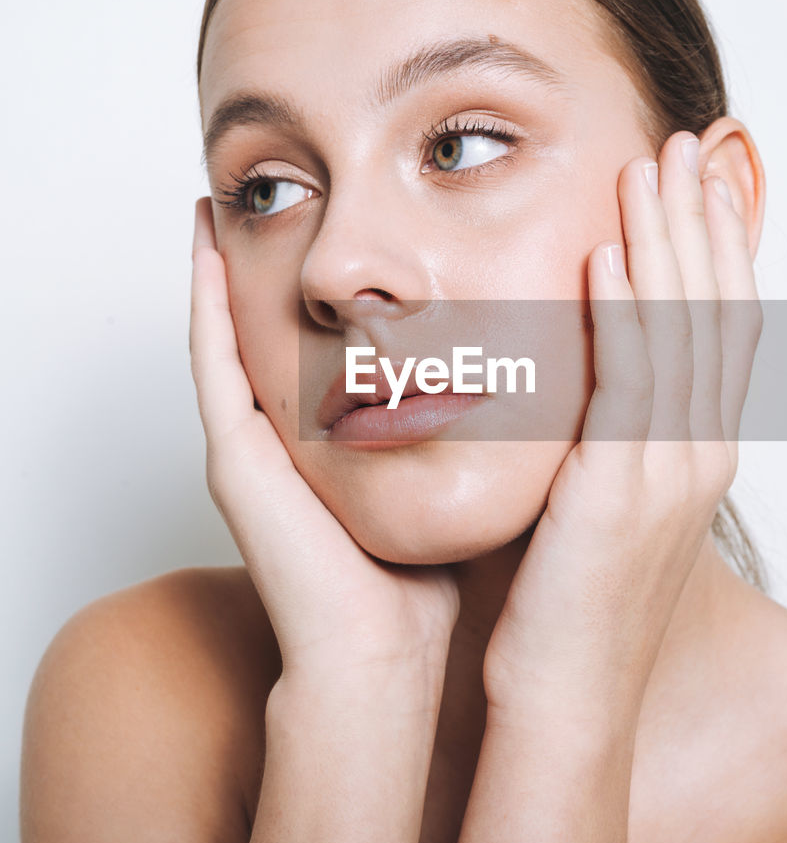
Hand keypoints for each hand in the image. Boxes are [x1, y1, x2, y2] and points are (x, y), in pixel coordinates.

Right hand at [190, 197, 458, 687]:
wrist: (384, 657)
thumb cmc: (423, 581)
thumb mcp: (451, 480)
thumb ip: (467, 427)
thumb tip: (528, 370)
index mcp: (326, 441)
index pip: (314, 341)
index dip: (313, 283)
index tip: (330, 217)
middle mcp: (279, 436)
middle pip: (262, 328)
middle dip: (260, 259)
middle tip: (266, 185)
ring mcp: (247, 447)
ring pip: (223, 331)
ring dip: (217, 263)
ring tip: (218, 198)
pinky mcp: (231, 460)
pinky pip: (210, 363)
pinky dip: (202, 300)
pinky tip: (206, 244)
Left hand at [482, 131, 762, 718]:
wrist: (564, 698)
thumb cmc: (564, 601)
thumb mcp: (594, 499)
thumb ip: (598, 431)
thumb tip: (574, 373)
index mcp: (696, 452)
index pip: (722, 328)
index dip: (716, 248)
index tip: (698, 182)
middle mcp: (701, 453)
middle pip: (717, 311)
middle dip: (702, 221)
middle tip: (686, 144)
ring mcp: (671, 472)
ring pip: (681, 332)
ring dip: (666, 242)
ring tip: (650, 168)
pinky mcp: (622, 491)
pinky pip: (631, 384)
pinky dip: (626, 313)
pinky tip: (609, 254)